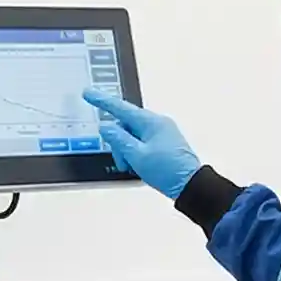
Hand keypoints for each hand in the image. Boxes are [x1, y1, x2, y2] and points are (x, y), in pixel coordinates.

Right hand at [81, 89, 202, 198]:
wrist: (191, 187)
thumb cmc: (169, 171)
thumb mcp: (137, 155)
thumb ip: (118, 139)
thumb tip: (106, 127)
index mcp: (151, 122)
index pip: (121, 108)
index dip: (102, 101)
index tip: (89, 94)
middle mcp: (157, 125)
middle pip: (125, 127)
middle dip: (119, 144)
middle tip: (123, 161)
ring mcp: (161, 135)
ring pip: (132, 138)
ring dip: (127, 153)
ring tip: (134, 167)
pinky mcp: (163, 146)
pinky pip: (142, 145)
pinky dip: (136, 156)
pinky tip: (140, 167)